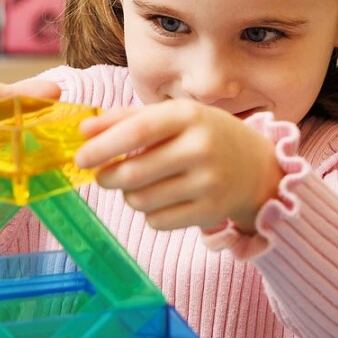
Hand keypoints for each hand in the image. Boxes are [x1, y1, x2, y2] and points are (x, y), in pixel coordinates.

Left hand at [75, 99, 282, 232]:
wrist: (256, 167)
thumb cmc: (203, 136)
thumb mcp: (173, 117)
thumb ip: (126, 119)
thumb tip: (83, 130)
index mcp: (188, 116)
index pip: (137, 131)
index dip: (103, 146)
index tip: (81, 157)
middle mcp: (201, 148)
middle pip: (133, 173)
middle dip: (107, 177)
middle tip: (103, 176)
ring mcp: (209, 182)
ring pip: (142, 201)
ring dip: (129, 196)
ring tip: (138, 185)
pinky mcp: (212, 212)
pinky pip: (158, 221)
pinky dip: (150, 213)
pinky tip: (162, 199)